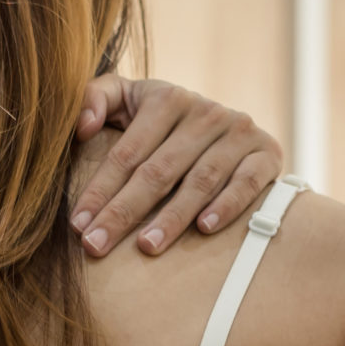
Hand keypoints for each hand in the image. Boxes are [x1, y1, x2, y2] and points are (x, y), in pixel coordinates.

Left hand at [69, 77, 283, 258]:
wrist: (229, 129)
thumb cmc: (161, 124)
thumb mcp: (128, 101)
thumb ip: (96, 98)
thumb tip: (82, 125)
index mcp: (166, 98)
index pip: (126, 153)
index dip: (99, 190)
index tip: (77, 226)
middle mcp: (204, 111)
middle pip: (158, 171)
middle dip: (123, 212)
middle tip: (96, 246)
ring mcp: (238, 131)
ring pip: (200, 180)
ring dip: (172, 216)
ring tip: (146, 247)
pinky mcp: (266, 152)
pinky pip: (247, 182)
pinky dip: (227, 204)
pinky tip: (204, 229)